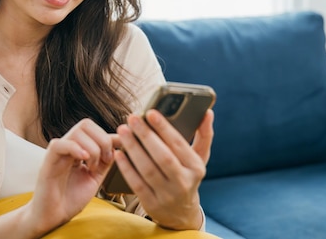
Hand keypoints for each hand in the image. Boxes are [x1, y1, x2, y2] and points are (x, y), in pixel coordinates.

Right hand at [20, 118, 118, 236]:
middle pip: (86, 124)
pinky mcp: (48, 162)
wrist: (53, 218)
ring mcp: (57, 153)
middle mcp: (67, 148)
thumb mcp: (95, 177)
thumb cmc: (71, 199)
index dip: (110, 134)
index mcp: (78, 149)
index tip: (122, 145)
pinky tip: (84, 160)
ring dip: (92, 148)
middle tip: (106, 159)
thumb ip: (105, 161)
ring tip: (92, 167)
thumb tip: (119, 144)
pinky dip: (75, 148)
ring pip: (76, 132)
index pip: (94, 129)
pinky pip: (59, 144)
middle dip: (102, 139)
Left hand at [114, 109, 214, 229]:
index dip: (164, 128)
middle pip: (163, 157)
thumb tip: (207, 112)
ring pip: (148, 170)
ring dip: (133, 148)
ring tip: (123, 130)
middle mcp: (183, 182)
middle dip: (146, 135)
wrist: (181, 213)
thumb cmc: (188, 176)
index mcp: (196, 168)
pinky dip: (126, 168)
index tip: (151, 112)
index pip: (179, 145)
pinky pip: (136, 184)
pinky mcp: (151, 204)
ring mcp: (167, 195)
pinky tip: (119, 153)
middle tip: (132, 118)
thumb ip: (204, 134)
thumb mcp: (200, 158)